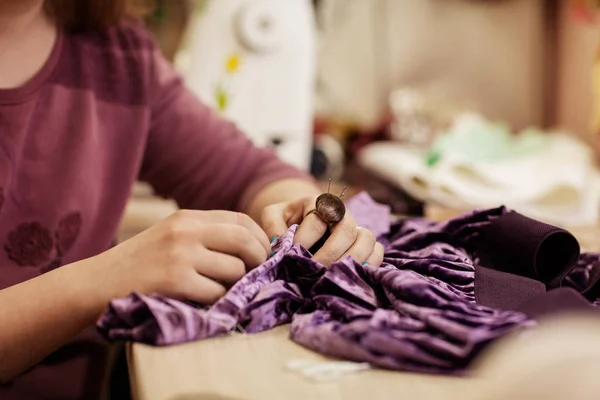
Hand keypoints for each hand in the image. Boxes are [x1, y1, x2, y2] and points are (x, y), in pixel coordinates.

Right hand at [96, 210, 269, 304]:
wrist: (95, 284)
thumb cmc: (136, 264)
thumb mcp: (170, 237)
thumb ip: (205, 236)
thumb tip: (250, 248)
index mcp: (187, 217)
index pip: (240, 220)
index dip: (260, 239)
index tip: (263, 255)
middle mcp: (186, 231)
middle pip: (244, 240)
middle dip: (258, 260)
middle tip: (256, 275)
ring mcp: (181, 255)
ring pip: (234, 270)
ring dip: (235, 285)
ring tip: (222, 290)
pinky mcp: (175, 281)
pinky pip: (217, 292)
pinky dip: (217, 300)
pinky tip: (203, 301)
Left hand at [261, 196, 384, 266]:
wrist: (301, 221)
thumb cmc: (287, 220)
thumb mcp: (273, 216)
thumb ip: (272, 226)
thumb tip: (279, 245)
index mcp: (319, 202)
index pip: (317, 218)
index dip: (305, 238)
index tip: (291, 255)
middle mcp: (342, 213)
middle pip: (347, 229)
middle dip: (330, 252)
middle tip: (314, 269)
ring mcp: (357, 227)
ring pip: (367, 238)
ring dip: (352, 259)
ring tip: (333, 276)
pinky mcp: (365, 243)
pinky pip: (377, 251)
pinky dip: (370, 264)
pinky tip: (352, 276)